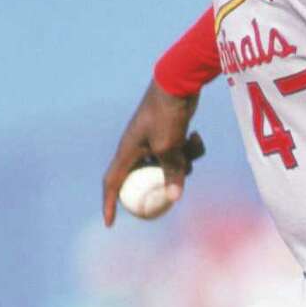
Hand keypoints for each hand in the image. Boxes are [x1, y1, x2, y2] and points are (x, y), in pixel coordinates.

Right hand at [102, 81, 198, 226]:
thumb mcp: (170, 147)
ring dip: (183, 162)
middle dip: (163, 182)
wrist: (178, 82)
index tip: (110, 224)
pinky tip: (196, 136)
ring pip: (168, 166)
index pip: (112, 182)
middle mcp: (137, 147)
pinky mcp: (169, 134)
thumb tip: (174, 199)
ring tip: (190, 146)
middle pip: (146, 177)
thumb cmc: (167, 114)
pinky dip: (190, 149)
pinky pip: (179, 152)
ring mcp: (153, 140)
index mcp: (127, 150)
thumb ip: (172, 172)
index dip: (109, 204)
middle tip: (173, 194)